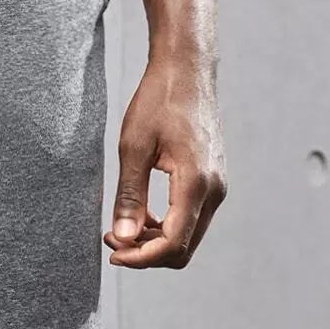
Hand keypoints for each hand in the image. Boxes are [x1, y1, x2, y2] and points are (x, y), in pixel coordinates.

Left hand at [105, 64, 225, 267]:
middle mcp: (214, 190)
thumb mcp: (133, 147)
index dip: (141, 258)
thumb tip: (123, 237)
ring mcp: (216, 187)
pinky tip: (140, 216)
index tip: (113, 252)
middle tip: (112, 239)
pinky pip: (190, 220)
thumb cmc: (159, 101)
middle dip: (146, 253)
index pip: (173, 243)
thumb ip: (129, 196)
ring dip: (154, 242)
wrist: (187, 71)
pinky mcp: (212, 183)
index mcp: (196, 182)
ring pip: (187, 237)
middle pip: (183, 249)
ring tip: (120, 228)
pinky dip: (165, 227)